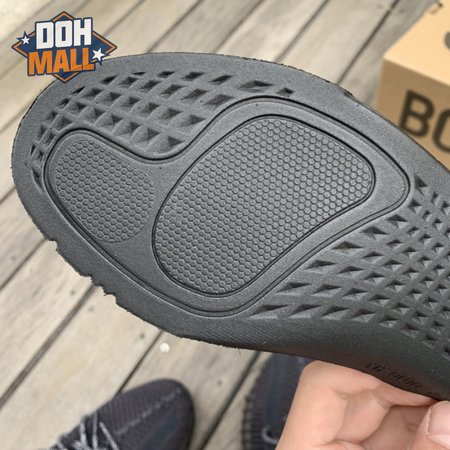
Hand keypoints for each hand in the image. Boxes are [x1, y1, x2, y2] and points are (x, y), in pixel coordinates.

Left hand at [277, 361, 449, 448]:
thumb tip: (447, 418)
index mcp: (303, 449)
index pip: (321, 380)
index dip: (364, 364)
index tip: (408, 364)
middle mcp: (317, 443)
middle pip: (356, 389)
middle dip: (403, 384)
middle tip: (440, 388)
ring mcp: (338, 448)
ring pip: (377, 406)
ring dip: (416, 404)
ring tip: (443, 407)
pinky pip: (386, 428)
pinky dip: (415, 424)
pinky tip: (438, 424)